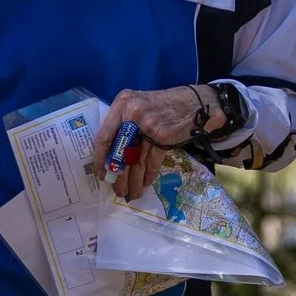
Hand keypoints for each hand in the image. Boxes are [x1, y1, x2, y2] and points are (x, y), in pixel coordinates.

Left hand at [90, 85, 217, 201]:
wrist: (195, 102)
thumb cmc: (162, 105)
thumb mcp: (137, 104)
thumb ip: (123, 122)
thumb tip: (109, 156)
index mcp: (122, 103)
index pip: (104, 136)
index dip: (101, 159)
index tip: (101, 174)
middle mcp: (133, 113)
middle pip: (120, 152)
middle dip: (118, 176)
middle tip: (117, 190)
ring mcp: (149, 125)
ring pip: (137, 160)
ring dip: (134, 181)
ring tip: (131, 193)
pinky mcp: (165, 136)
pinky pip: (152, 162)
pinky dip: (149, 175)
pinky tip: (145, 183)